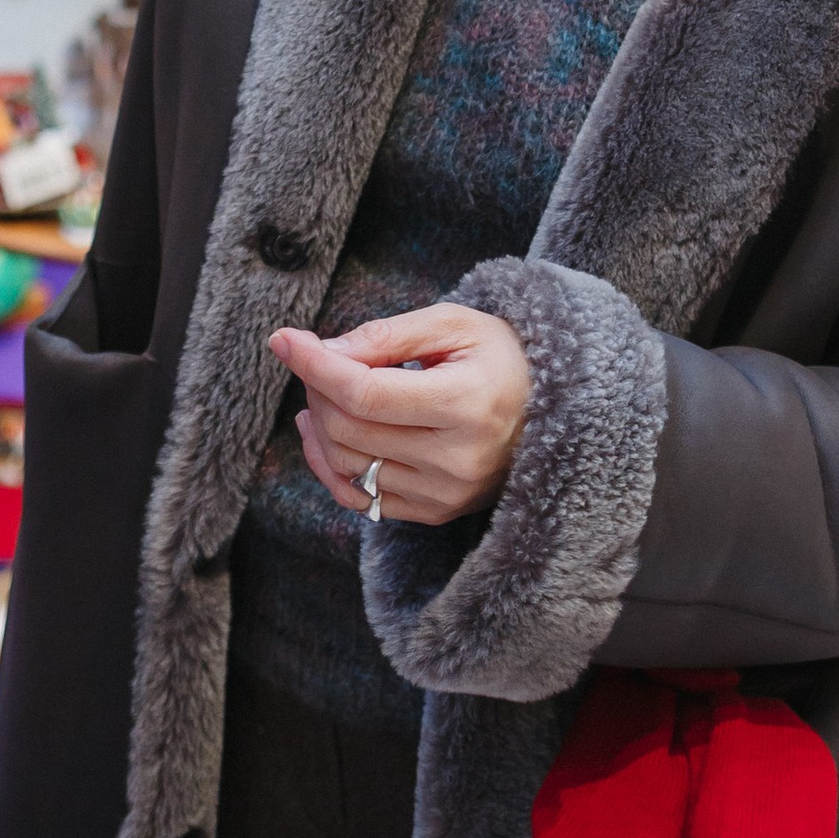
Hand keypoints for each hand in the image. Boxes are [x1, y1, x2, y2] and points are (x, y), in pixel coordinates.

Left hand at [270, 304, 532, 527]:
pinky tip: (322, 432)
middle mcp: (456, 459)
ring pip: (348, 466)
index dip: (315, 366)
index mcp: (465, 405)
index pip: (365, 394)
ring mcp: (445, 494)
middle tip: (316, 357)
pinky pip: (361, 500)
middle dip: (317, 389)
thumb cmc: (500, 357)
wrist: (554, 410)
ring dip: (318, 425)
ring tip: (319, 390)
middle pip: (350, 431)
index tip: (284, 339)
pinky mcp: (435, 513)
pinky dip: (330, 466)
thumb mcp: (452, 324)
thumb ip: (386, 335)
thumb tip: (324, 352)